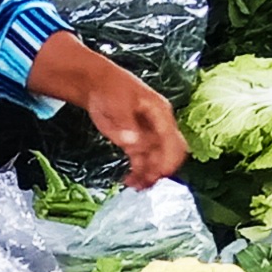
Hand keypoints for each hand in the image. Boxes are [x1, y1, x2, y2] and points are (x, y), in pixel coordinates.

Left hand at [79, 62, 187, 187]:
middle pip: (169, 152)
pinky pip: (143, 162)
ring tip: (135, 186)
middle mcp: (159, 127)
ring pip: (156, 160)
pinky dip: (139, 173)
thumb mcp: (118, 103)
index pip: (172, 139)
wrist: (98, 85)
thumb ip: (126, 124)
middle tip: (146, 183)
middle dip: (161, 169)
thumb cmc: (111, 88)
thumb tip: (133, 144)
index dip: (169, 158)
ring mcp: (148, 136)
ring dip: (149, 175)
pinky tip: (130, 182)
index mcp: (160, 114)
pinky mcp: (135, 143)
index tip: (160, 173)